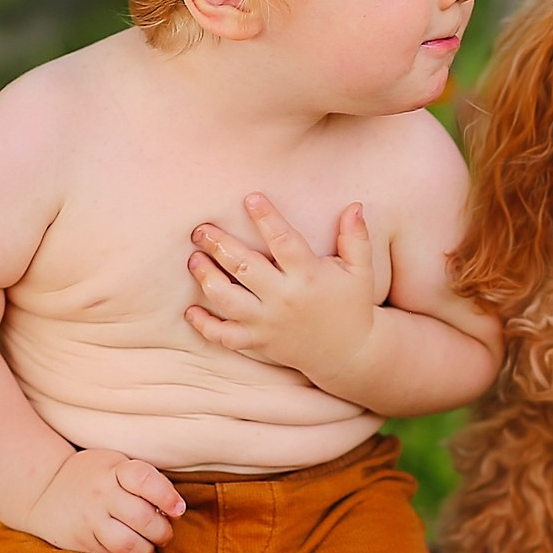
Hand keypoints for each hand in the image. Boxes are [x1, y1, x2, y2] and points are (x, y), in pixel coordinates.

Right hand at [18, 447, 184, 552]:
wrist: (43, 490)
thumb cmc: (94, 477)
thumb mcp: (115, 465)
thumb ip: (143, 480)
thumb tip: (176, 510)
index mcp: (113, 470)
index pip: (144, 480)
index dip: (167, 496)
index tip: (178, 509)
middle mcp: (100, 494)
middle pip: (142, 517)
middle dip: (163, 530)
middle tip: (165, 531)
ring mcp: (89, 519)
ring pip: (129, 543)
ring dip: (149, 547)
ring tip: (151, 543)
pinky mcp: (82, 541)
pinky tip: (131, 546)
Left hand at [186, 195, 379, 384]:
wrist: (350, 354)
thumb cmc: (353, 305)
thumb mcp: (361, 271)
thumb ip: (356, 238)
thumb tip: (355, 206)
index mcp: (308, 276)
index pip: (283, 241)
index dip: (266, 218)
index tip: (250, 198)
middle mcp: (284, 298)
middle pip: (244, 267)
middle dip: (219, 245)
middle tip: (200, 229)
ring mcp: (268, 323)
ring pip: (228, 300)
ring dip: (207, 278)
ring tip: (194, 260)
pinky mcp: (259, 342)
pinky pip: (225, 336)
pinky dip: (205, 325)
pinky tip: (192, 310)